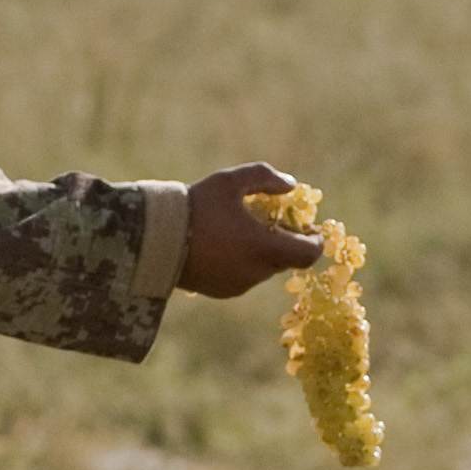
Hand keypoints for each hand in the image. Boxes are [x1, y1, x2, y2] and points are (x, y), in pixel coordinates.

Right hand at [179, 163, 323, 298]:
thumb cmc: (196, 207)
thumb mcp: (230, 181)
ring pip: (264, 268)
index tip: (312, 229)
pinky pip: (243, 276)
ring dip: (263, 251)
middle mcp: (256, 272)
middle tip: (276, 221)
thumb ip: (265, 178)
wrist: (154, 239)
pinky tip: (226, 243)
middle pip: (286, 260)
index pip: (308, 254)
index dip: (316, 242)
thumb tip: (290, 186)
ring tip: (246, 229)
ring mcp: (238, 285)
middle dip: (286, 241)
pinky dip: (244, 261)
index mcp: (264, 247)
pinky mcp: (221, 291)